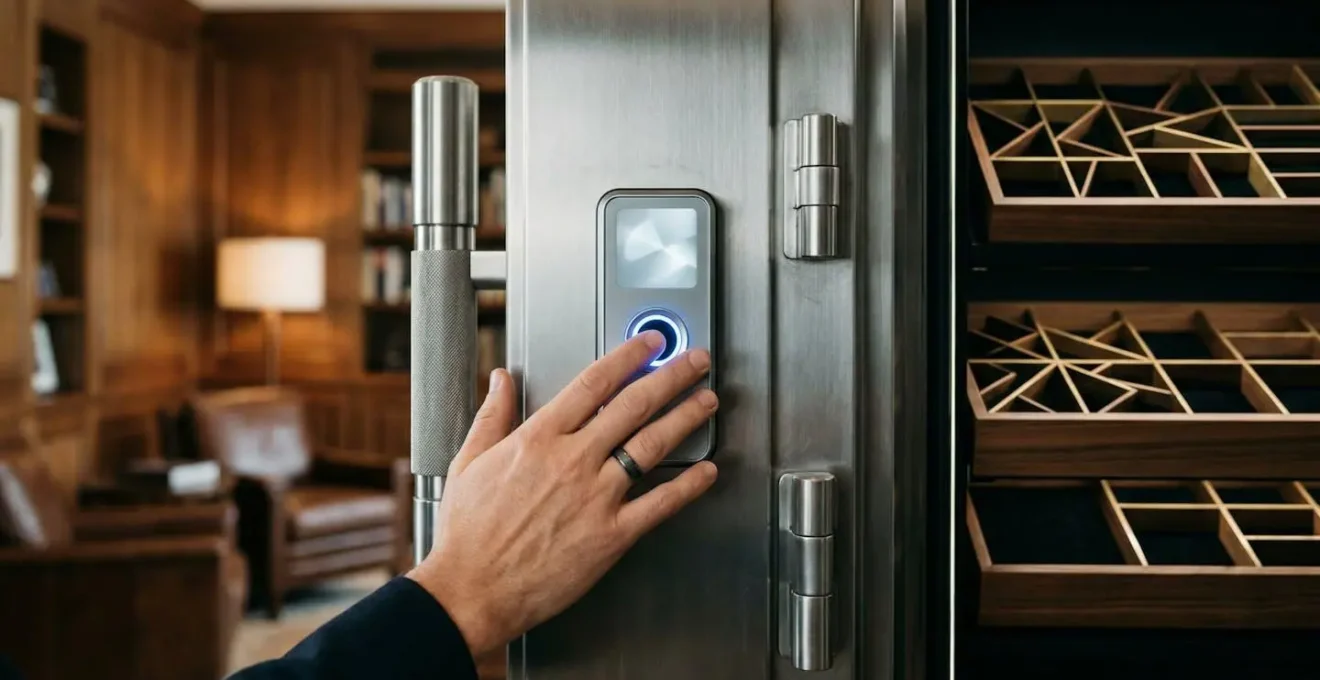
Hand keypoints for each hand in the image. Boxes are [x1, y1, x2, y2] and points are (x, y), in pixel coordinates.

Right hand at [408, 330, 718, 657]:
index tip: (650, 344)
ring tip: (706, 402)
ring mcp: (595, 497)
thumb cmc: (468, 534)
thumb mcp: (469, 461)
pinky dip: (689, 486)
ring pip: (652, 446)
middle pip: (634, 406)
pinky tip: (707, 471)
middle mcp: (572, 461)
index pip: (594, 382)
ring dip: (685, 418)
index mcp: (538, 438)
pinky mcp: (611, 536)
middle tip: (695, 362)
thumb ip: (494, 415)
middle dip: (672, 377)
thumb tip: (502, 379)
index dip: (629, 356)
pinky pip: (659, 504)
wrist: (471, 590)